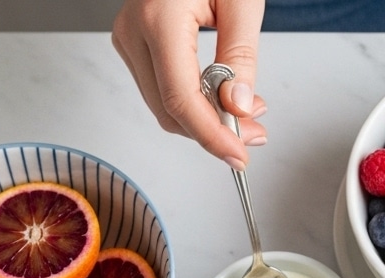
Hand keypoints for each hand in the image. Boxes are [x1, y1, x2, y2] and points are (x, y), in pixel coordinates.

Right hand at [112, 0, 267, 168]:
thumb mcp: (242, 3)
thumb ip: (241, 58)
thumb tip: (237, 108)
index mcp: (158, 18)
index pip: (180, 99)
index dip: (211, 136)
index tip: (238, 155)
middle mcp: (134, 31)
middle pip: (170, 112)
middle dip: (214, 133)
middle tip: (255, 135)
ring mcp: (129, 39)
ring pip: (165, 108)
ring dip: (207, 122)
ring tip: (246, 113)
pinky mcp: (135, 44)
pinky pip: (163, 91)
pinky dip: (195, 105)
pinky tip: (224, 100)